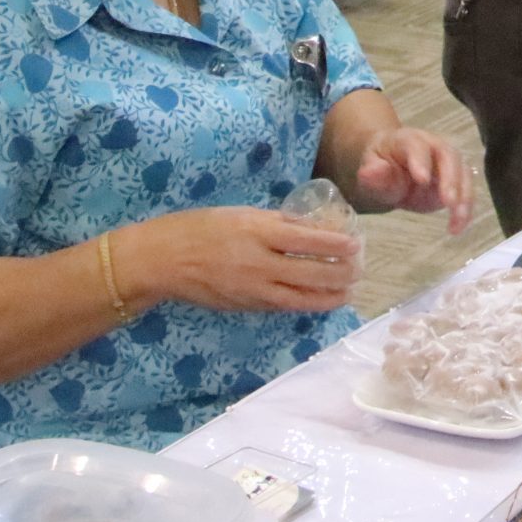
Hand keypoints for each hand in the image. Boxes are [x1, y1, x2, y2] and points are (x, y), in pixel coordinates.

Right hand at [115, 206, 361, 315]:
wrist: (162, 260)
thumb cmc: (201, 228)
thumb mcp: (241, 214)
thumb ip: (276, 223)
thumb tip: (312, 227)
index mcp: (257, 233)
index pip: (307, 240)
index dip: (336, 244)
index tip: (356, 244)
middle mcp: (258, 263)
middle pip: (311, 272)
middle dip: (341, 273)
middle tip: (360, 269)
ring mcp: (252, 289)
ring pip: (300, 297)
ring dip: (330, 296)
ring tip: (349, 291)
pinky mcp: (245, 305)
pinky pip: (282, 306)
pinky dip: (305, 304)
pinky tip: (321, 301)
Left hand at [352, 127, 474, 234]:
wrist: (391, 168)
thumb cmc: (380, 165)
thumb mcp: (370, 168)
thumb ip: (372, 172)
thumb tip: (369, 172)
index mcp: (409, 140)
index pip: (417, 146)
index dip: (421, 160)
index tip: (422, 179)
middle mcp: (435, 146)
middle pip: (449, 156)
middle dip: (451, 179)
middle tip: (448, 202)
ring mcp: (449, 162)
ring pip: (464, 174)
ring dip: (464, 197)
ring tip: (458, 219)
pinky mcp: (456, 180)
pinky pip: (466, 192)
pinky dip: (465, 210)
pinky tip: (457, 227)